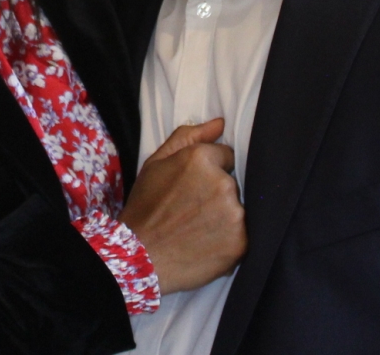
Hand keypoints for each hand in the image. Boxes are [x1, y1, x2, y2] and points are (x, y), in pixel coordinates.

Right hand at [121, 119, 245, 292]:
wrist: (138, 257)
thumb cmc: (144, 208)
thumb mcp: (156, 163)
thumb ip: (188, 137)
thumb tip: (220, 124)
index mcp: (201, 159)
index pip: (226, 156)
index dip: (209, 171)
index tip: (193, 187)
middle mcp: (223, 184)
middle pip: (232, 183)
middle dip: (217, 193)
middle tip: (192, 210)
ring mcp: (234, 215)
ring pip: (238, 209)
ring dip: (224, 216)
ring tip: (198, 230)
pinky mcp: (240, 243)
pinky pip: (241, 235)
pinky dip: (228, 240)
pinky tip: (206, 245)